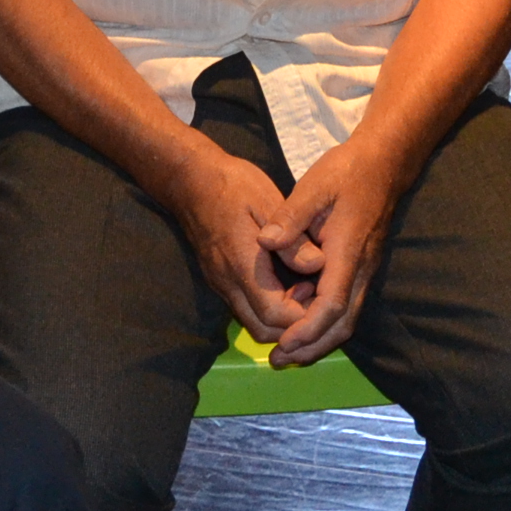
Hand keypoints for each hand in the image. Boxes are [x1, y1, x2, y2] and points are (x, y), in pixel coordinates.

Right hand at [161, 142, 309, 343]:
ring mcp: (221, 284)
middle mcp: (228, 283)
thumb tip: (316, 266)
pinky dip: (268, 308)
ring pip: (252, 323)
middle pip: (263, 330)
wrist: (190, 179)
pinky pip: (245, 309)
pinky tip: (285, 283)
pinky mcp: (219, 280)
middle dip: (294, 326)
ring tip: (304, 289)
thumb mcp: (268, 202)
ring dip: (281, 319)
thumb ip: (291, 239)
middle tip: (316, 296)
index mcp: (242, 264)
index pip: (274, 314)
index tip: (320, 293)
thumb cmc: (232, 185)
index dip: (302, 315)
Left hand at [261, 137, 407, 365]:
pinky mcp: (361, 268)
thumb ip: (291, 216)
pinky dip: (324, 322)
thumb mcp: (315, 186)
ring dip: (318, 339)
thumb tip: (266, 241)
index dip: (308, 329)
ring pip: (346, 318)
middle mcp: (361, 269)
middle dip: (312, 347)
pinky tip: (300, 321)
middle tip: (279, 361)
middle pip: (342, 324)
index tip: (284, 344)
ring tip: (287, 351)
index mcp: (348, 252)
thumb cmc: (347, 172)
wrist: (383, 163)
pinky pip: (345, 306)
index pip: (332, 304)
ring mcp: (364, 270)